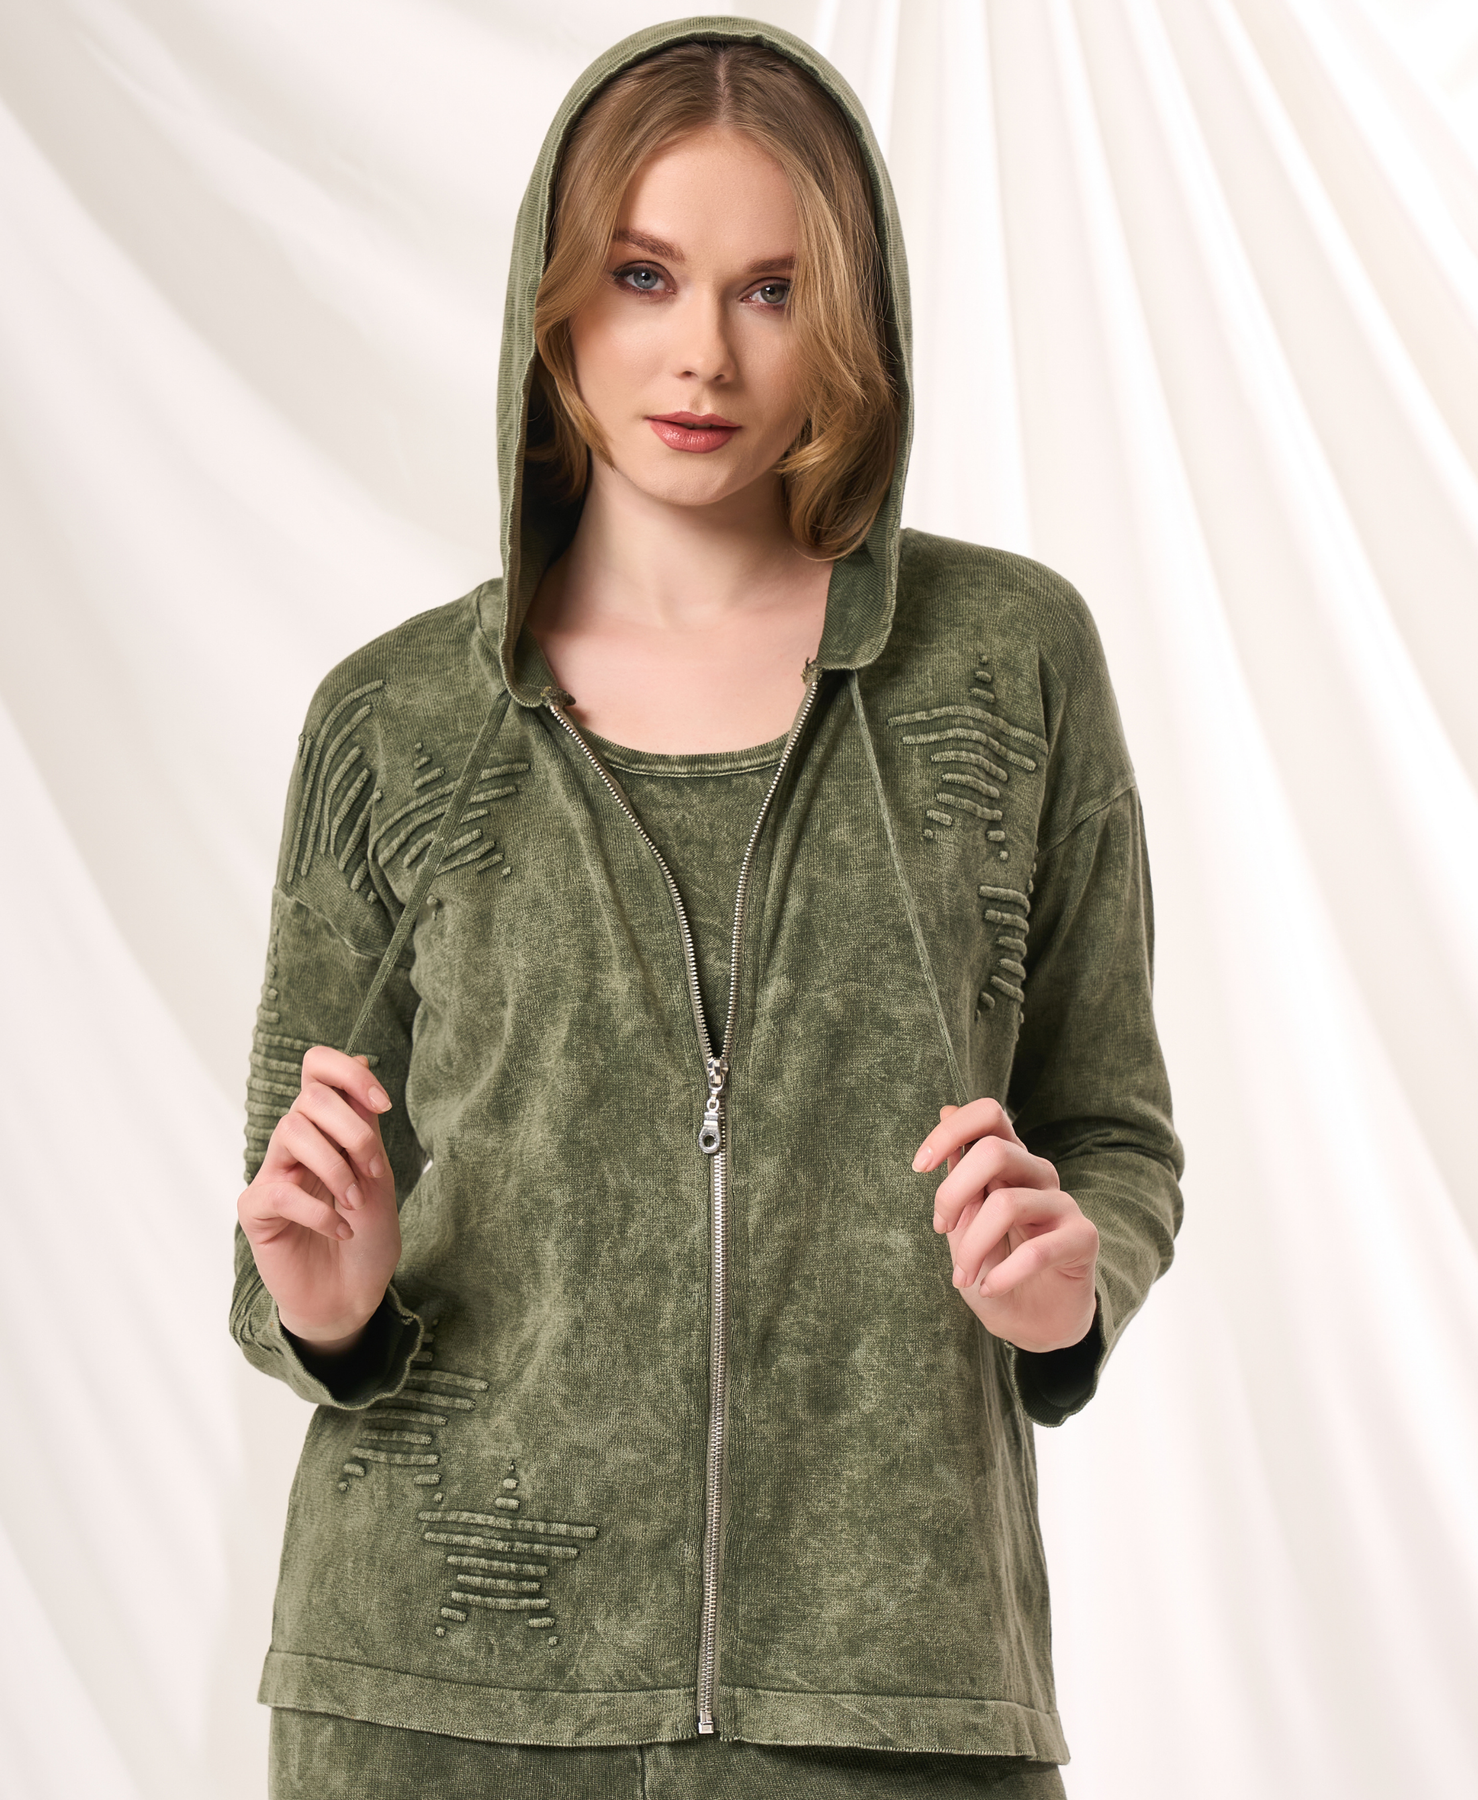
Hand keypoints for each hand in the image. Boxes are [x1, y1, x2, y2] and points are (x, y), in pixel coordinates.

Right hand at [237, 1047, 399, 1354]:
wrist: (352, 1296)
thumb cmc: (367, 1237)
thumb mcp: (378, 1175)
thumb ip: (365, 1124)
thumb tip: (360, 1058)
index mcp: (327, 1127)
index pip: (317, 1067)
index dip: (347, 1072)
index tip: (382, 1105)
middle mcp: (295, 1143)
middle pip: (308, 1097)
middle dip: (352, 1131)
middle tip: (374, 1171)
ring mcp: (273, 1174)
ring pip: (292, 1131)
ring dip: (336, 1168)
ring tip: (355, 1204)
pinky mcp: (257, 1210)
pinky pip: (281, 1191)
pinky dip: (320, 1210)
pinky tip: (341, 1229)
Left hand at [914, 1099, 1098, 1352]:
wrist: (1036, 1319)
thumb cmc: (997, 1265)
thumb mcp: (965, 1222)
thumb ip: (959, 1172)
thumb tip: (946, 1109)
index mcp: (1010, 1162)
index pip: (989, 1114)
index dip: (951, 1130)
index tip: (918, 1166)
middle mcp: (1038, 1174)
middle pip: (994, 1151)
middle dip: (952, 1192)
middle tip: (939, 1229)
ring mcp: (1063, 1204)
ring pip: (1007, 1203)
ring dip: (972, 1246)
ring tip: (961, 1277)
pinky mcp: (1082, 1238)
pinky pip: (1037, 1251)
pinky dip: (1003, 1275)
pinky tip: (989, 1289)